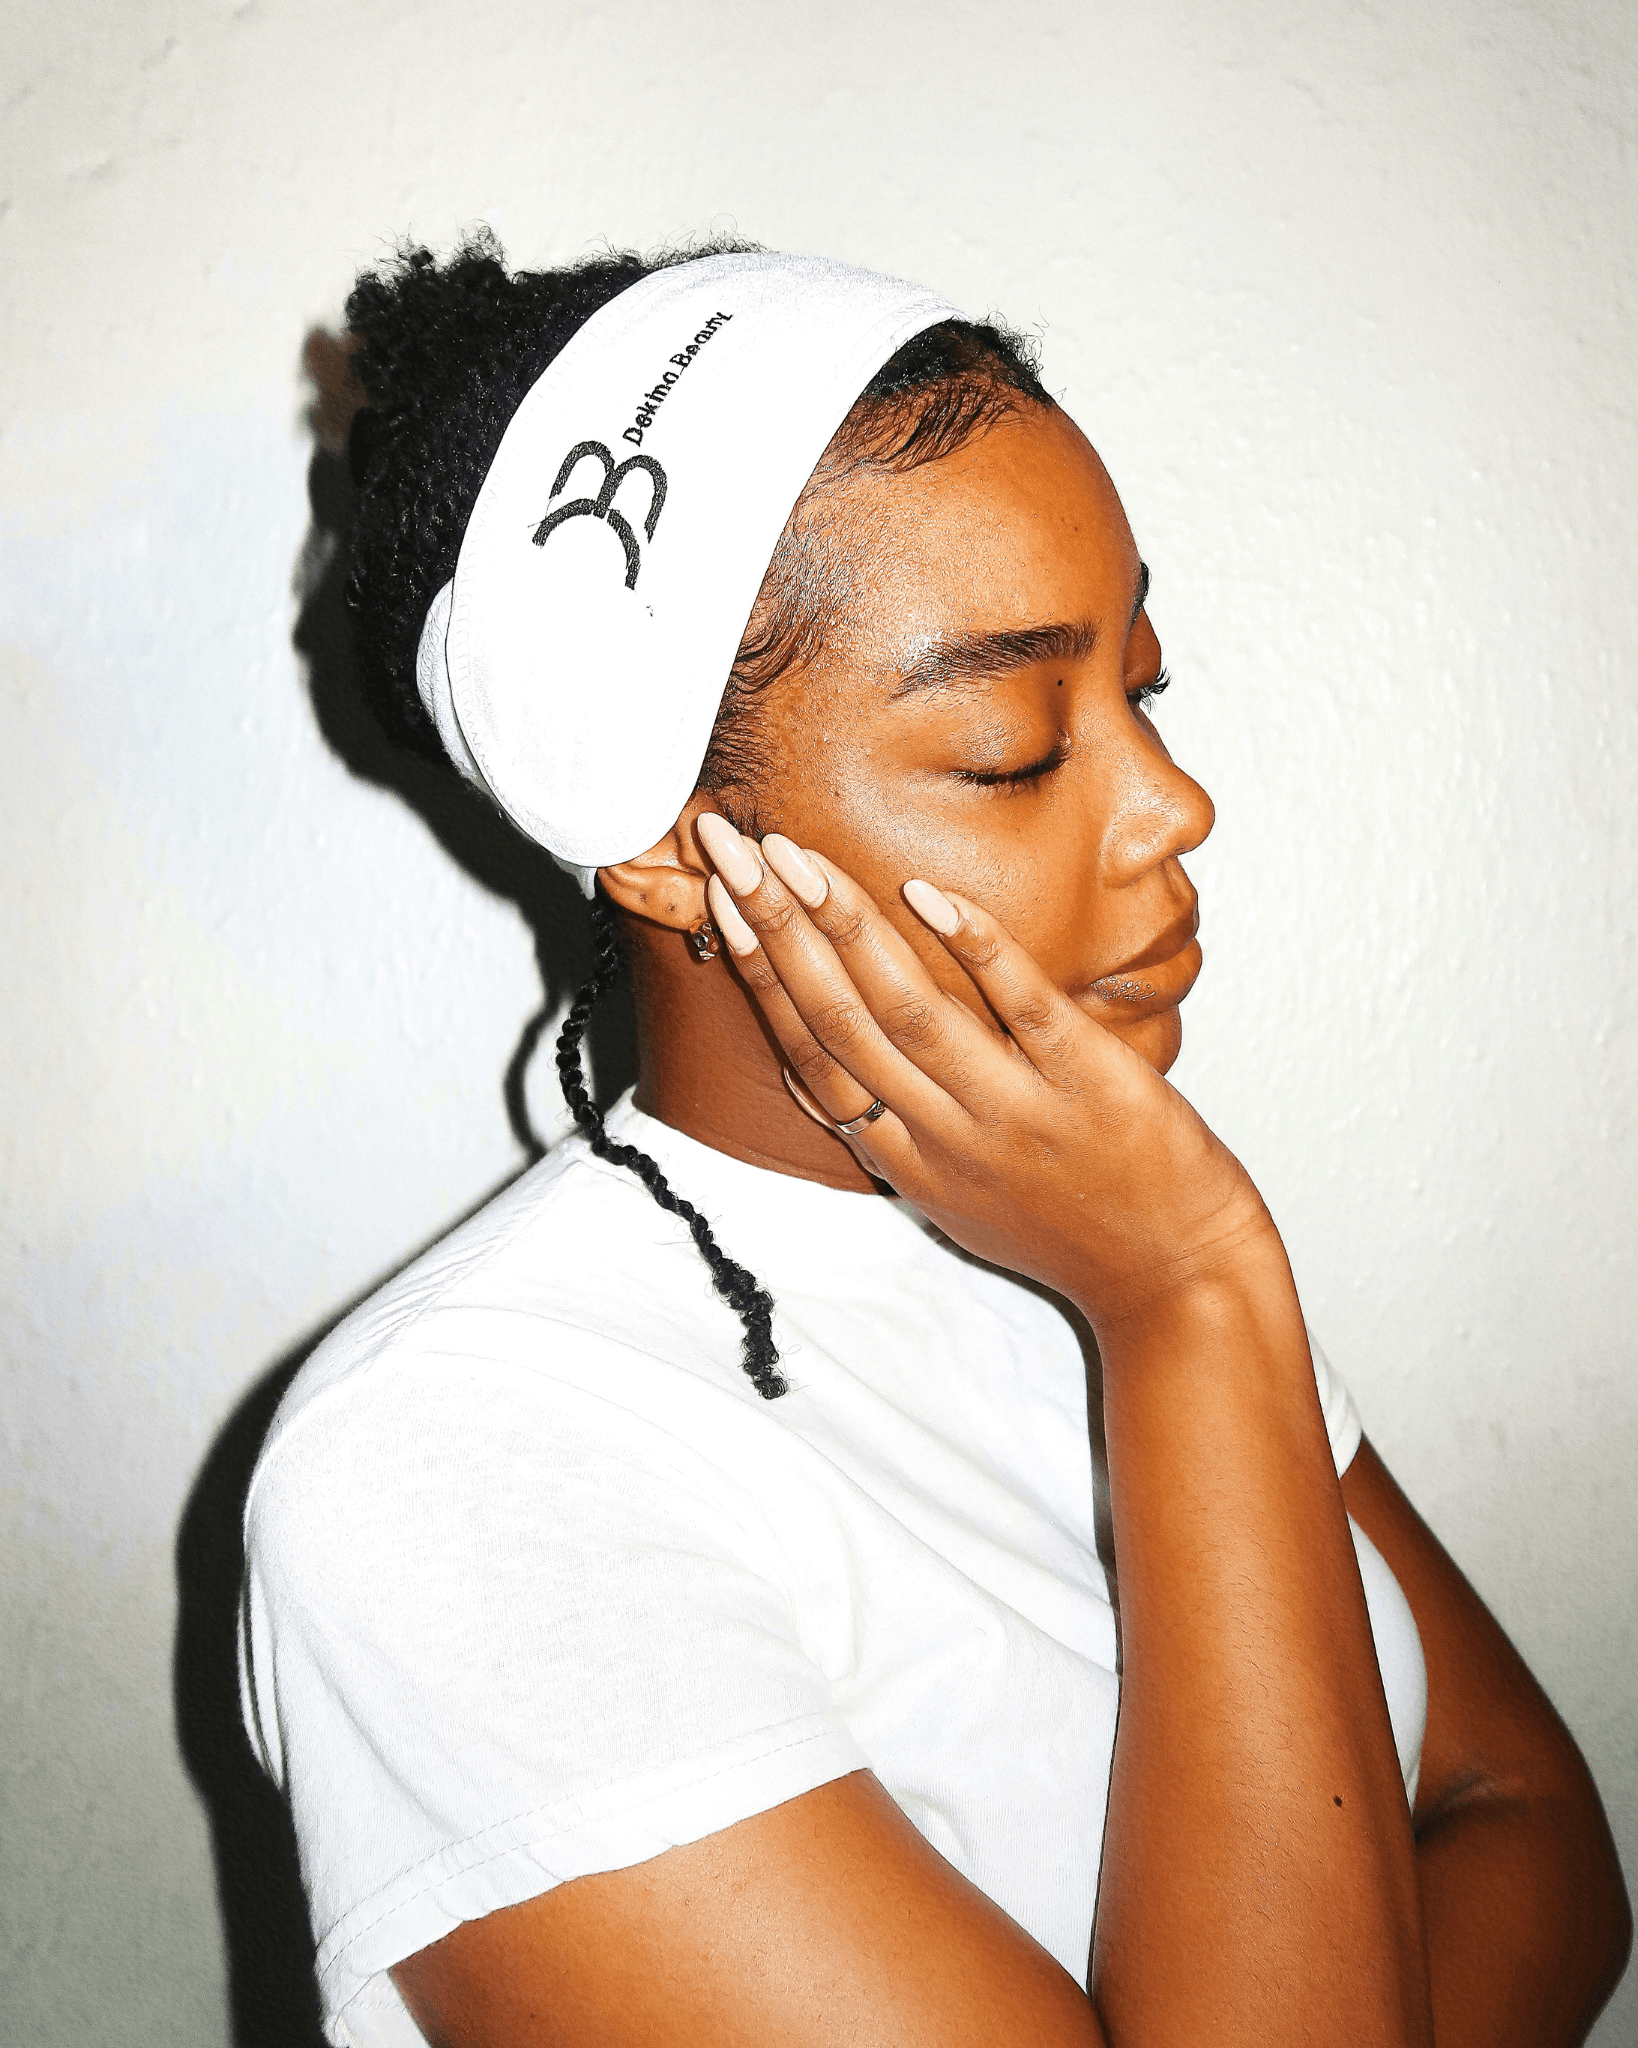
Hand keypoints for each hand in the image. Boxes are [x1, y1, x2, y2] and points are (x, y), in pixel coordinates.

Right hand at [695, 814, 1279, 1335]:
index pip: (811, 1056)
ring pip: (910, 1013)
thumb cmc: (1071, 1233)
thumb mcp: (956, 1198)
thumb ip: (893, 1130)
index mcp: (907, 1160)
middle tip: (728, 847)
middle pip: (839, 1022)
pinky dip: (974, 948)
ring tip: (794, 857)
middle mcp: (947, 1137)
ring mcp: (1016, 1110)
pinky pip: (1024, 1007)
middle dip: (774, 927)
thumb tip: (822, 1067)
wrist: (1177, 1284)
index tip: (721, 901)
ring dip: (844, 926)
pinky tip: (927, 893)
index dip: (761, 974)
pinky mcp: (1091, 1084)